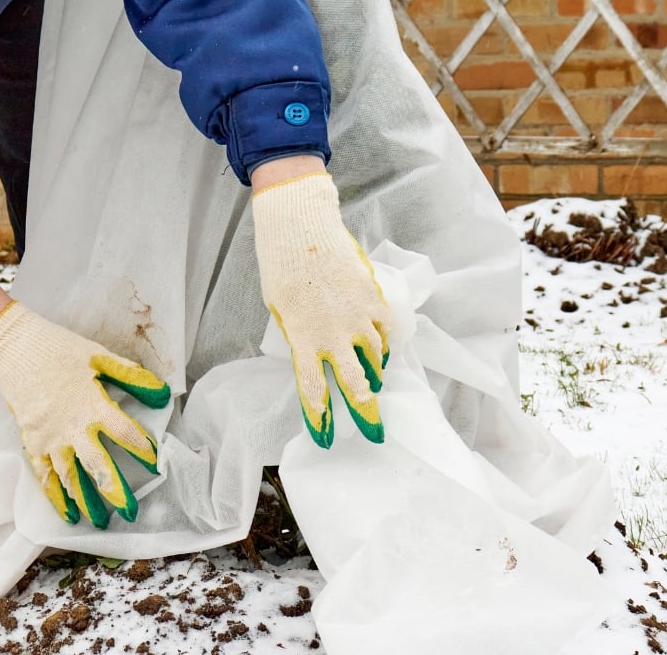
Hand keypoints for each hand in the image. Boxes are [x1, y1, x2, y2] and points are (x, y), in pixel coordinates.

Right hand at [0, 301, 169, 528]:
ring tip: (99, 521)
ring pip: (70, 476)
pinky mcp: (31, 441)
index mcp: (92, 404)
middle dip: (115, 490)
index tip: (155, 463)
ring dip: (85, 500)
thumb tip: (163, 393)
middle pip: (97, 464)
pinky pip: (44, 475)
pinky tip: (67, 514)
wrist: (13, 347)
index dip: (142, 449)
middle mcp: (71, 427)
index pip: (125, 433)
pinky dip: (55, 496)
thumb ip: (131, 377)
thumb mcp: (99, 357)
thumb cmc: (59, 350)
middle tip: (130, 512)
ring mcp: (49, 437)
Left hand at [251, 171, 390, 447]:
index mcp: (303, 339)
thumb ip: (299, 334)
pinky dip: (383, 346)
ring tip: (375, 384)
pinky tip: (380, 350)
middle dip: (366, 415)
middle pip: (355, 386)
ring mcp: (357, 317)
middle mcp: (333, 335)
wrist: (302, 228)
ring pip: (375, 360)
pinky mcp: (373, 300)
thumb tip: (315, 352)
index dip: (319, 418)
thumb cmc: (282, 267)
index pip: (312, 390)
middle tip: (374, 434)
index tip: (325, 439)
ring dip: (375, 376)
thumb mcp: (281, 309)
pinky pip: (385, 333)